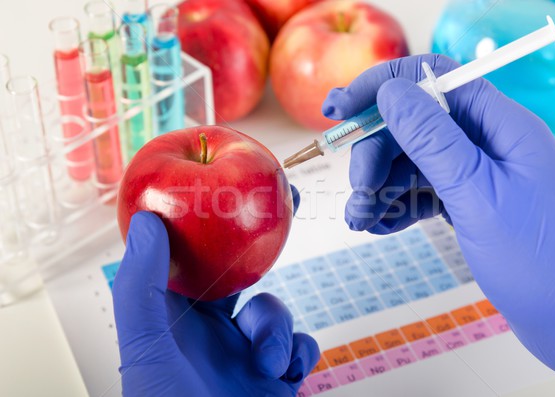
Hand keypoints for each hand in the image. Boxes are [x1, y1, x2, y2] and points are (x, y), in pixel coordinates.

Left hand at [112, 186, 317, 395]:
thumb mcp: (145, 347)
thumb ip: (140, 285)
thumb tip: (146, 218)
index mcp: (174, 320)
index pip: (193, 257)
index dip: (209, 220)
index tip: (226, 185)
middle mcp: (209, 332)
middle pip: (242, 271)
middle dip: (264, 242)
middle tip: (285, 202)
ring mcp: (244, 353)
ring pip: (275, 313)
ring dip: (277, 332)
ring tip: (266, 360)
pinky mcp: (274, 376)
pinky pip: (300, 347)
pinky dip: (298, 354)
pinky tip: (284, 372)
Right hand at [323, 54, 554, 392]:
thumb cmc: (542, 260)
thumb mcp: (478, 193)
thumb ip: (433, 139)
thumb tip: (393, 92)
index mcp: (500, 126)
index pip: (434, 80)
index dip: (384, 85)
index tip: (342, 108)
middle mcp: (488, 145)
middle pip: (415, 127)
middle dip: (377, 154)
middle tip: (359, 188)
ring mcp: (477, 177)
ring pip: (413, 164)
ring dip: (380, 186)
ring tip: (362, 217)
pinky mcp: (469, 206)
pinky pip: (422, 194)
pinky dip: (396, 207)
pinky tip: (379, 226)